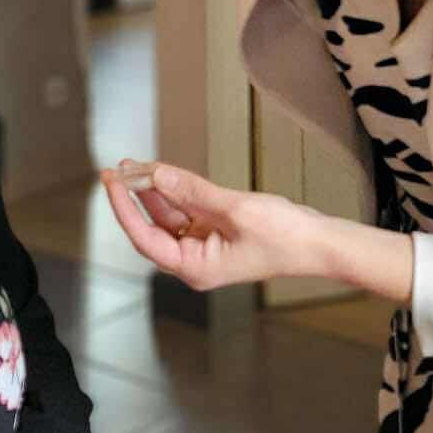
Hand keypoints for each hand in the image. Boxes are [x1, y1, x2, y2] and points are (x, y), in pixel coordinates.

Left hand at [102, 160, 414, 301]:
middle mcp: (194, 261)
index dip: (124, 208)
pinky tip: (163, 173)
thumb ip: (192, 191)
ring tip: (136, 164)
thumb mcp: (234, 209)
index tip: (111, 181)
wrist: (321, 242)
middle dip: (134, 196)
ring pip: (168, 216)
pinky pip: (187, 211)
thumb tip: (156, 174)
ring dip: (153, 191)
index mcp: (194, 268)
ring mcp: (205, 247)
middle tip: (117, 167)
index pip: (144, 238)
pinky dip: (175, 192)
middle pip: (152, 226)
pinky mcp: (217, 233)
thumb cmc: (284, 236)